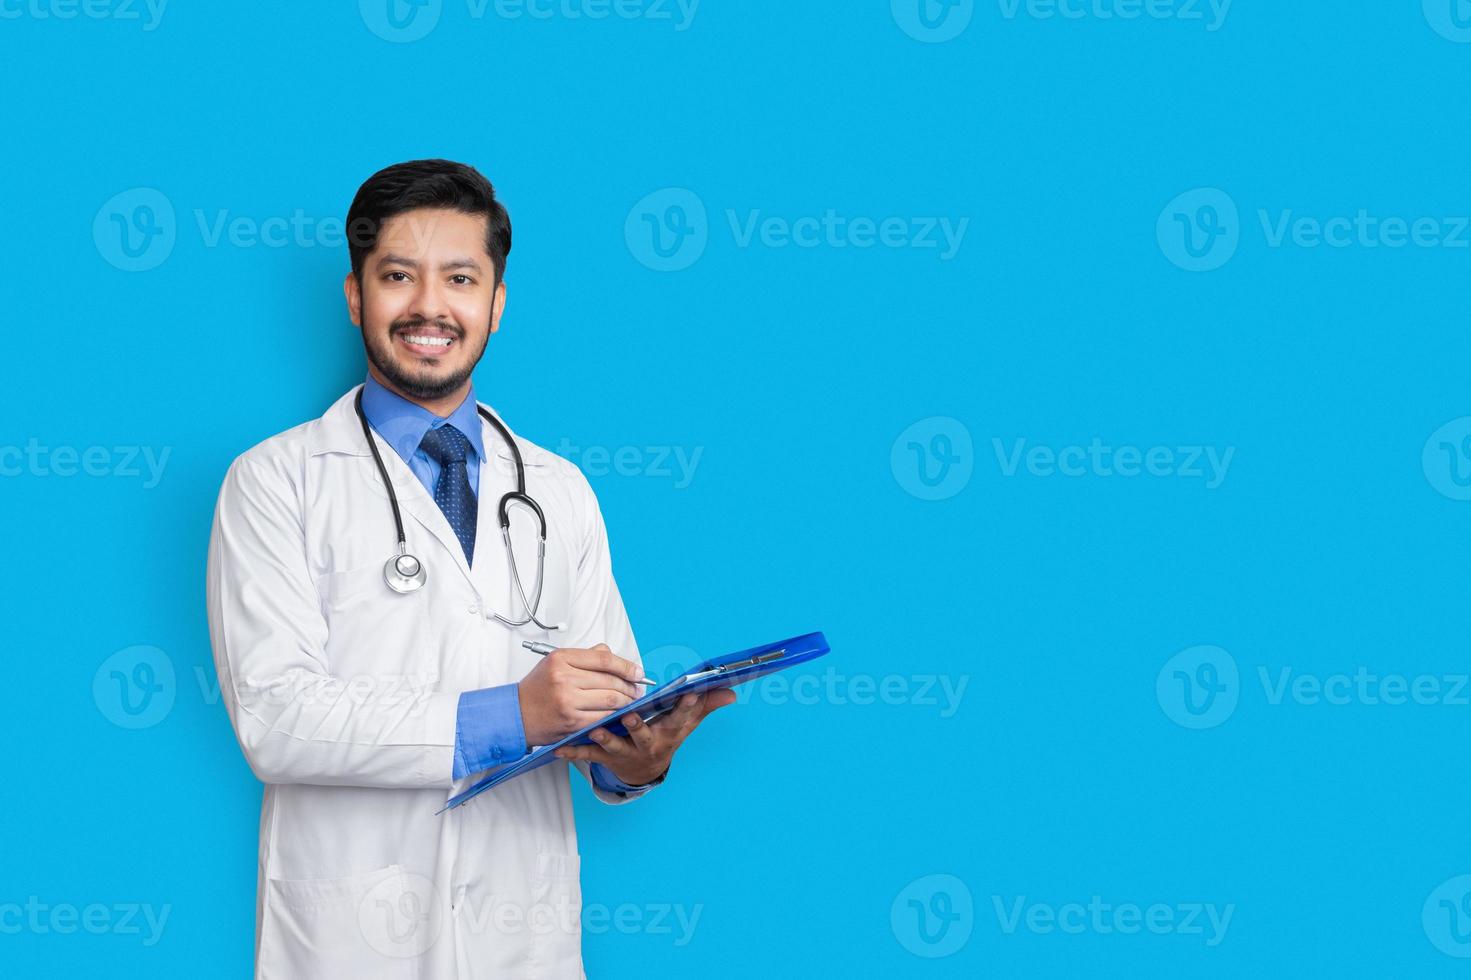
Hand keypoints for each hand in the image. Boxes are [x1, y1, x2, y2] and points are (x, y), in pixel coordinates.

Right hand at [518, 643, 642, 745]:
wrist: (516, 714)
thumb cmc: (537, 688)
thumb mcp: (555, 662)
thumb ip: (584, 656)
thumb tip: (611, 653)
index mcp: (561, 659)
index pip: (604, 659)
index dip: (626, 666)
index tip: (637, 671)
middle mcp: (564, 678)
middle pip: (610, 680)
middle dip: (630, 686)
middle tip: (637, 688)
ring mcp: (568, 701)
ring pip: (610, 700)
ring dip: (626, 701)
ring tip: (631, 700)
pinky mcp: (572, 722)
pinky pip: (603, 717)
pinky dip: (615, 715)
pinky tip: (619, 713)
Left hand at [553, 689, 736, 786]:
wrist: (642, 771)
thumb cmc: (664, 737)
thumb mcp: (685, 724)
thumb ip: (705, 705)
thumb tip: (731, 691)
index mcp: (669, 732)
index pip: (680, 717)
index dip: (686, 706)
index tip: (689, 692)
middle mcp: (649, 745)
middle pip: (645, 735)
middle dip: (638, 726)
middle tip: (630, 715)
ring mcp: (627, 753)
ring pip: (616, 747)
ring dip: (606, 739)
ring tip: (595, 730)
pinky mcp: (606, 759)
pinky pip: (589, 756)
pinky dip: (574, 752)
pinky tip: (561, 748)